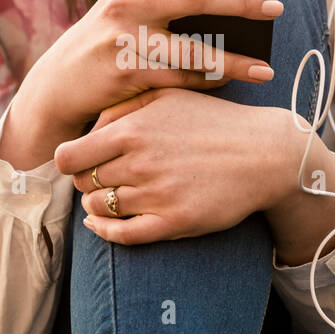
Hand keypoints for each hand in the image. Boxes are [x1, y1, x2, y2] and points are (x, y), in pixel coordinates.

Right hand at [0, 0, 283, 169]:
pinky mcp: (128, 76)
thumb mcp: (124, 9)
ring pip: (194, 51)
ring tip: (266, 68)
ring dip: (235, 61)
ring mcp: (124, 42)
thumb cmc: (108, 39)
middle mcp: (124, 7)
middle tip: (275, 5)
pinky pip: (181, 79)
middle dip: (239, 1)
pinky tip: (232, 83)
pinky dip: (209, 82)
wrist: (60, 85)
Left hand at [53, 88, 297, 245]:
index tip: (80, 162)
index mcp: (133, 129)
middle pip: (84, 183)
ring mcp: (157, 194)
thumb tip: (88, 131)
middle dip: (87, 182)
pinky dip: (106, 232)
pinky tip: (103, 225)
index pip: (69, 156)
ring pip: (100, 208)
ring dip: (98, 205)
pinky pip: (124, 235)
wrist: (265, 153)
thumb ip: (123, 109)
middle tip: (101, 179)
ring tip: (110, 198)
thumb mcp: (167, 98)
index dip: (70, 161)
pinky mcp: (175, 221)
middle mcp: (140, 162)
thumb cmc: (214, 122)